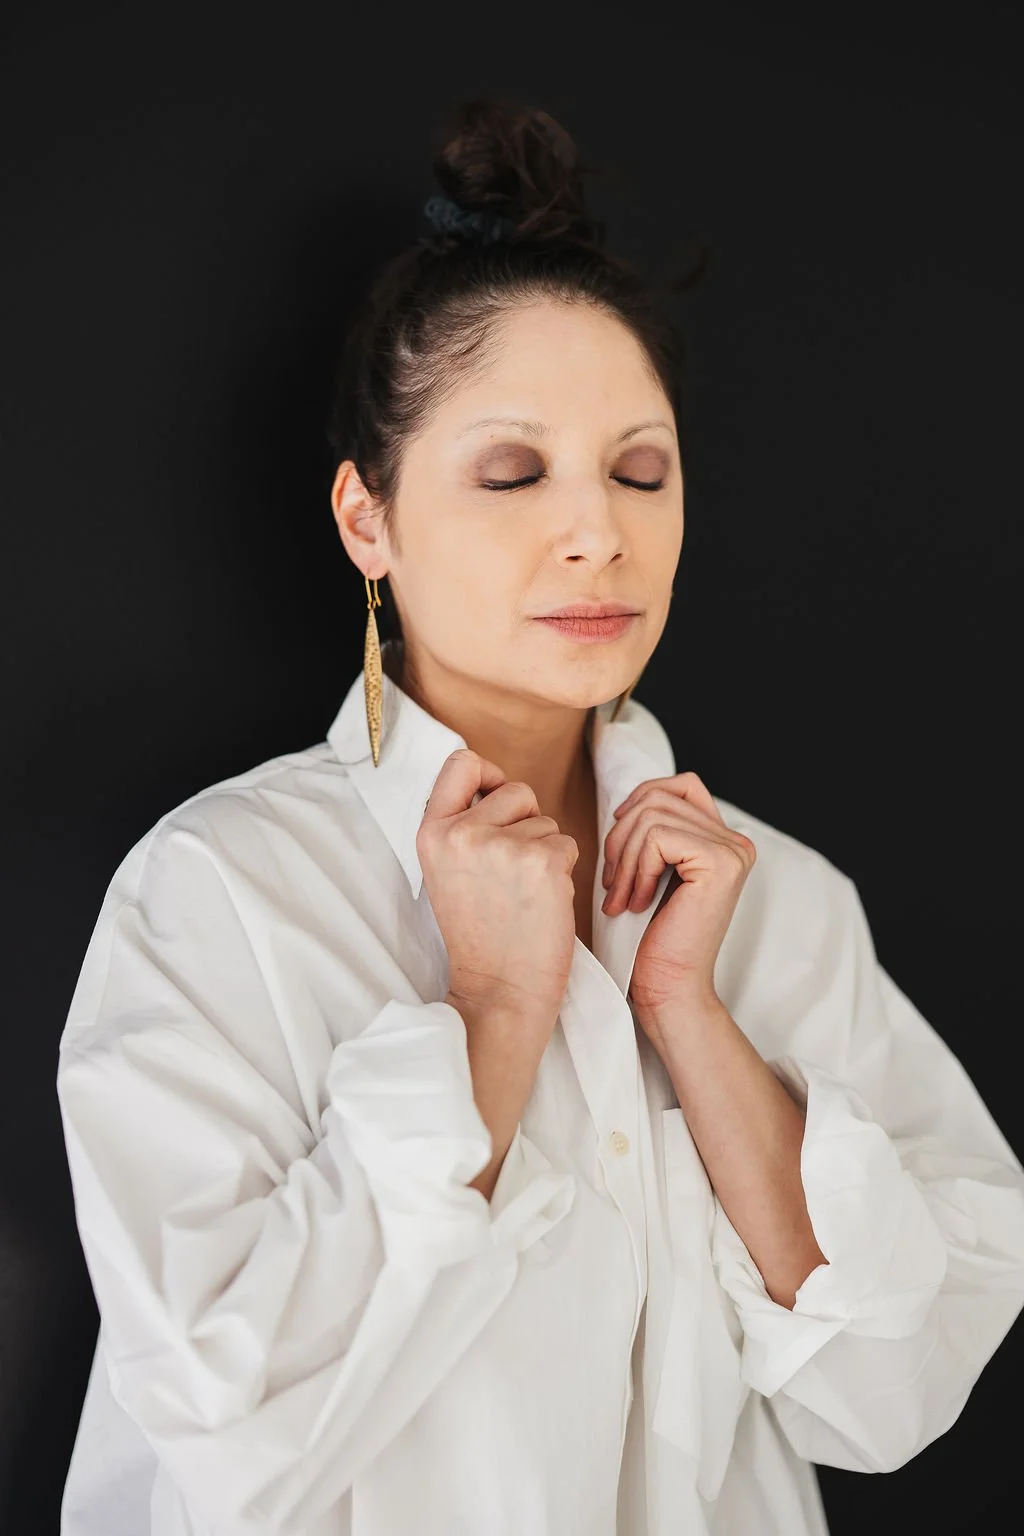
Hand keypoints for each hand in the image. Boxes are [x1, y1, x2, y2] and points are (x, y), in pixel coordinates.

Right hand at [417, 748, 578, 1028]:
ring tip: (523, 893)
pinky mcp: (544, 862)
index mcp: (432, 832)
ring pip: (546, 820)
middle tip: (510, 871)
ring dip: (545, 850)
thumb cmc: (479, 934)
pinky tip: (542, 902)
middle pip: (516, 789)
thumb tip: (492, 781)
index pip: (461, 761)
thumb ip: (461, 825)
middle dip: (525, 822)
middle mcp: (463, 833)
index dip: (488, 775)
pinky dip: (564, 870)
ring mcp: (504, 846)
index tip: (496, 800)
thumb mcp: (445, 871)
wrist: (499, 990)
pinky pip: (568, 843)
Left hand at [601, 770, 755, 1036]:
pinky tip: (635, 902)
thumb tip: (629, 801)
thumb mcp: (652, 872)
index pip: (681, 785)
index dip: (642, 797)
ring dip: (624, 858)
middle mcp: (736, 842)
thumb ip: (654, 834)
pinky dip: (636, 868)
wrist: (668, 986)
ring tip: (621, 896)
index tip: (618, 836)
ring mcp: (732, 851)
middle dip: (621, 836)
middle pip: (659, 797)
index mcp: (724, 841)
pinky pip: (658, 837)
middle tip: (612, 881)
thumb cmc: (652, 937)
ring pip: (652, 816)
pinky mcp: (720, 862)